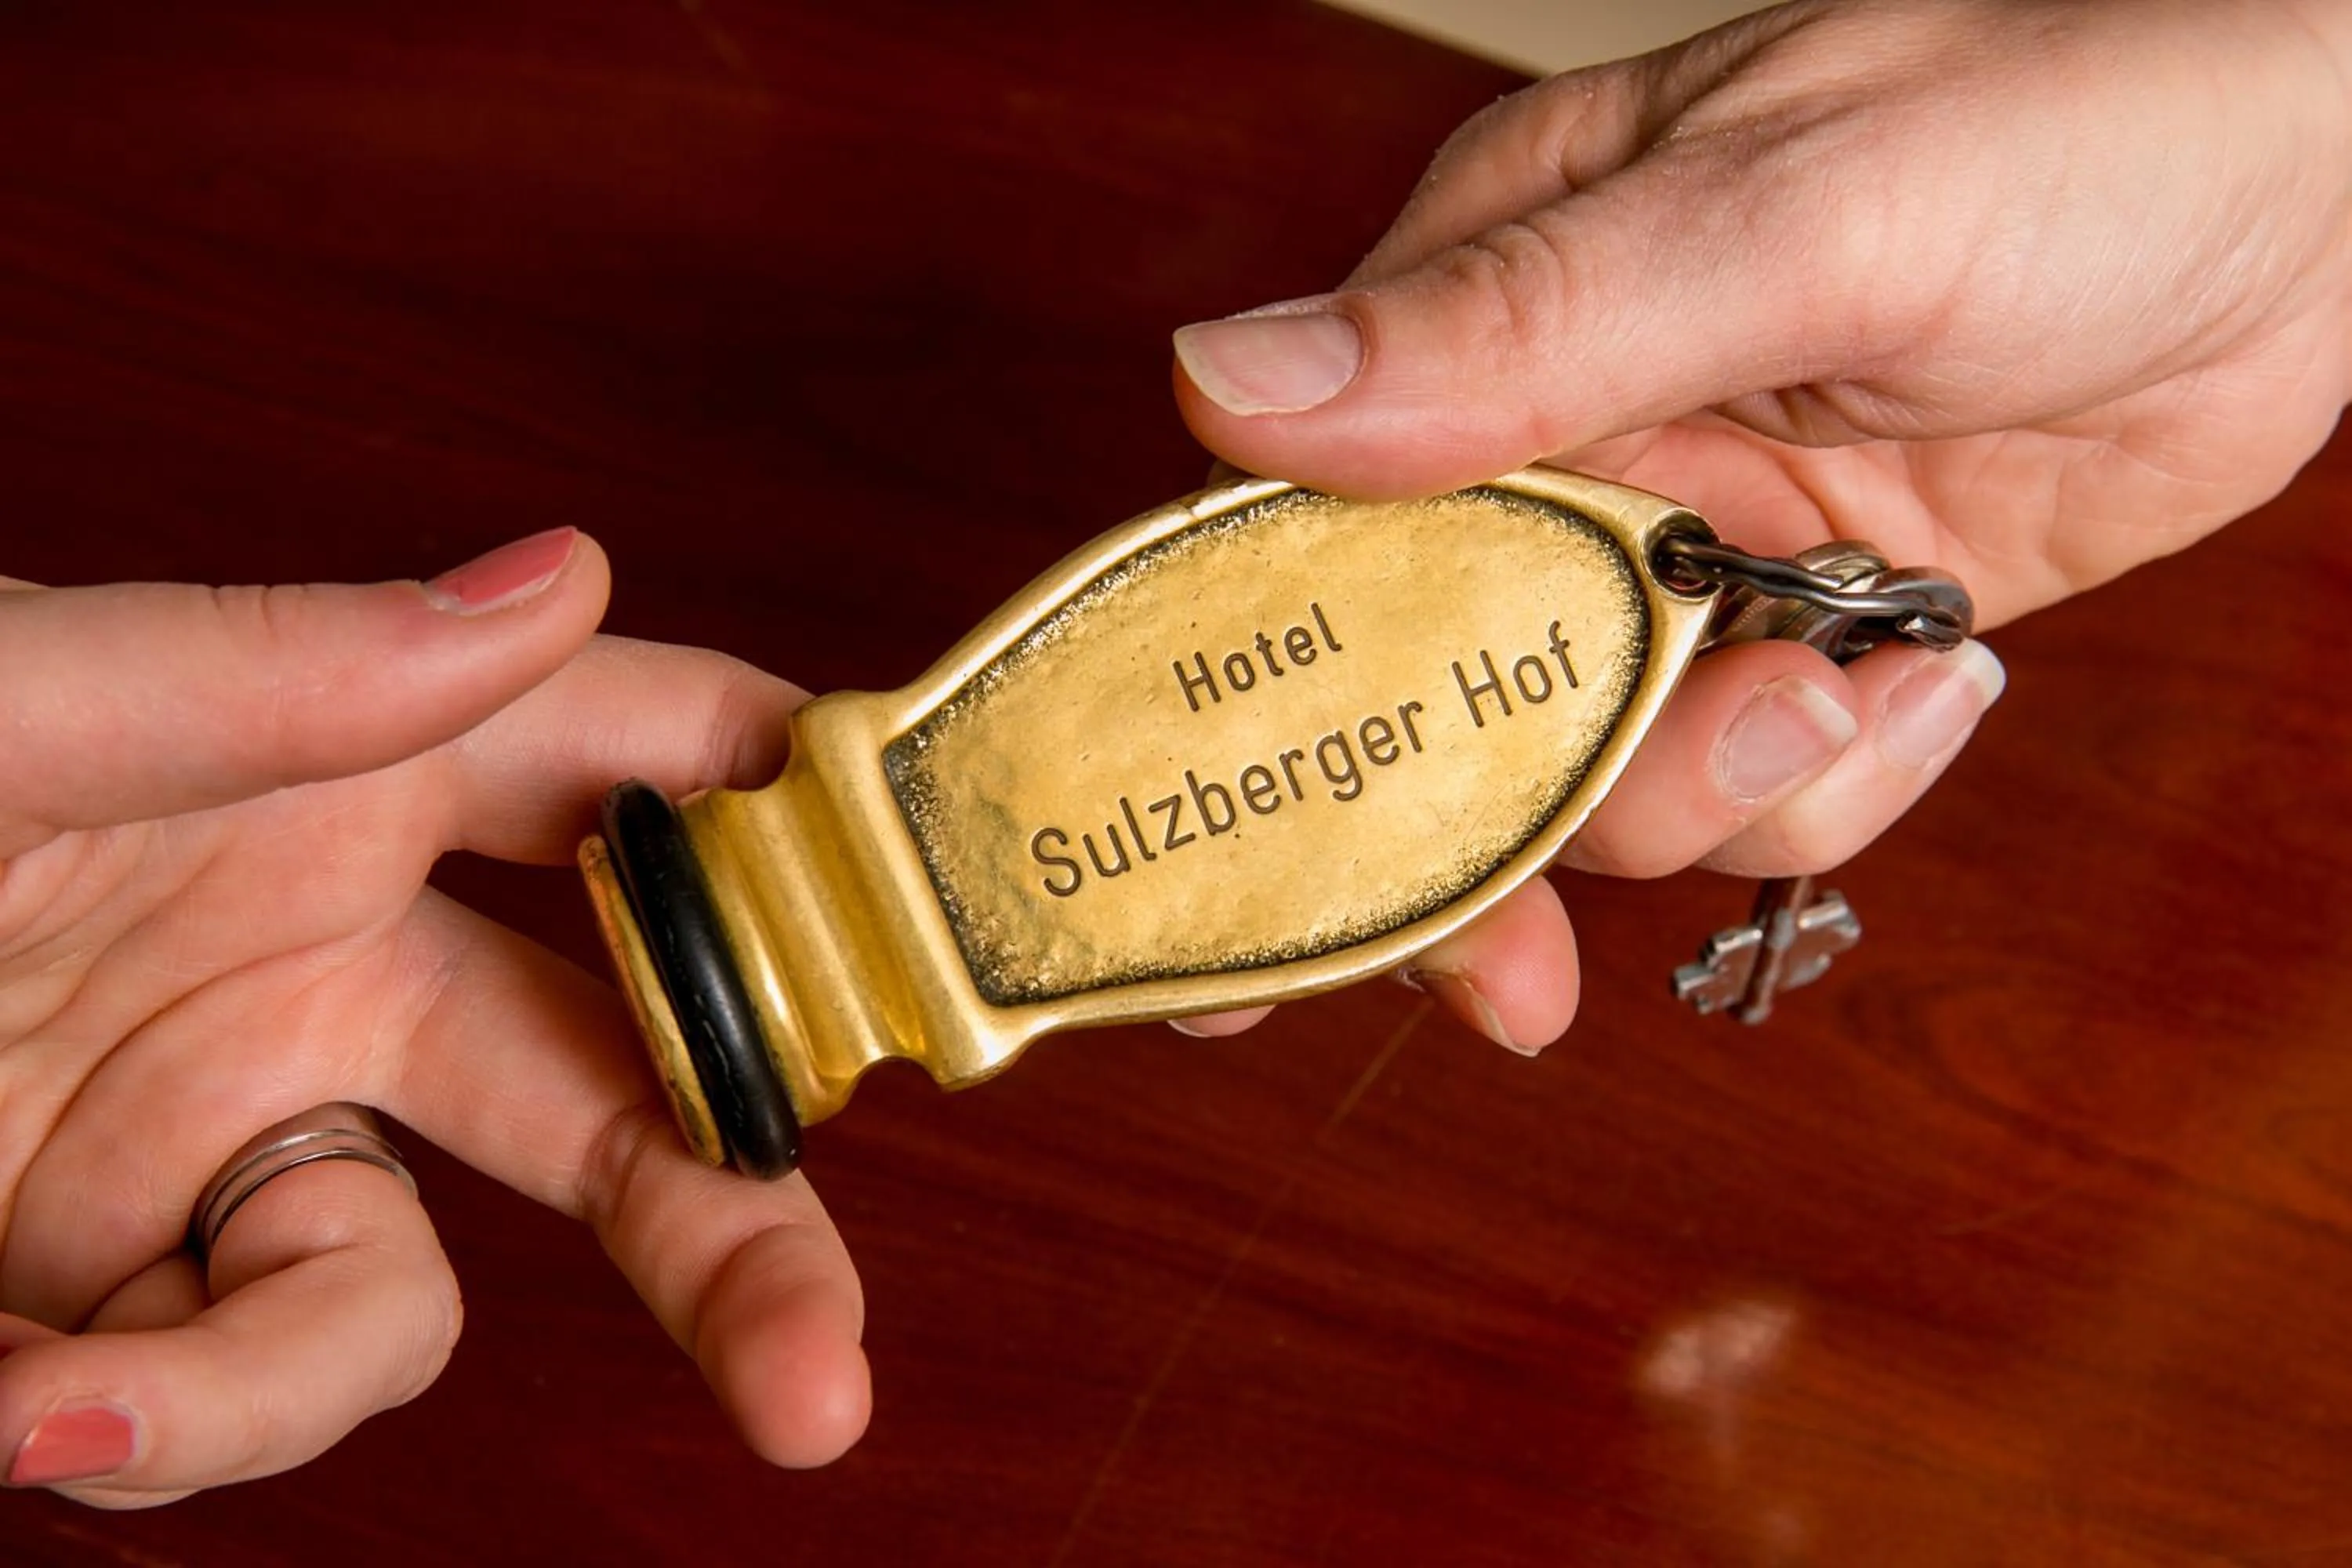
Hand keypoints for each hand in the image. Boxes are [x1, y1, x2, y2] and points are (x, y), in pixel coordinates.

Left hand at [0, 532, 866, 1504]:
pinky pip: (244, 1381)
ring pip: (414, 1286)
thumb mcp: (11, 714)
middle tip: (817, 1367)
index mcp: (323, 766)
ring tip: (95, 1406)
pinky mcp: (115, 1292)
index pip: (628, 764)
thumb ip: (285, 665)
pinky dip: (167, 1424)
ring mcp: (218, 1133)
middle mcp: (309, 954)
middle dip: (731, 1219)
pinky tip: (30, 1410)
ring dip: (299, 1369)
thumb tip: (569, 576)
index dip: (795, 819)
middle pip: (616, 1078)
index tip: (936, 900)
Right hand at [1168, 0, 2351, 1048]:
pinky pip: (1760, 779)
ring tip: (1854, 691)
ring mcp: (1686, 547)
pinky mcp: (1806, 625)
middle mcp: (1568, 440)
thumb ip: (1525, 321)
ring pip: (1601, 771)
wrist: (2320, 193)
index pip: (1305, 533)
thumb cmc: (2075, 116)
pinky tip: (1936, 677)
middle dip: (1490, 842)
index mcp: (1494, 305)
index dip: (1262, 725)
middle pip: (1435, 701)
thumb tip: (1227, 389)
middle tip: (1524, 980)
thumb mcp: (1795, 211)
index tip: (1251, 909)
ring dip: (1712, 791)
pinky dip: (1841, 778)